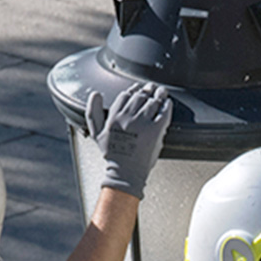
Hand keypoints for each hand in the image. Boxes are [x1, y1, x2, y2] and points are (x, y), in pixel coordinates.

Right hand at [86, 82, 171, 197]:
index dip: (133, 89)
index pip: (125, 95)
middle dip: (147, 90)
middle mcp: (127, 117)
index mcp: (114, 117)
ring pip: (153, 101)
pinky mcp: (155, 129)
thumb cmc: (112, 154)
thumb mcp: (96, 133)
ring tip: (161, 92)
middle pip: (140, 96)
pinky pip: (164, 111)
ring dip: (159, 94)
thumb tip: (95, 94)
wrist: (126, 172)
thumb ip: (92, 113)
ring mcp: (142, 123)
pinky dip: (167, 105)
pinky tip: (167, 103)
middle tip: (152, 88)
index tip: (138, 88)